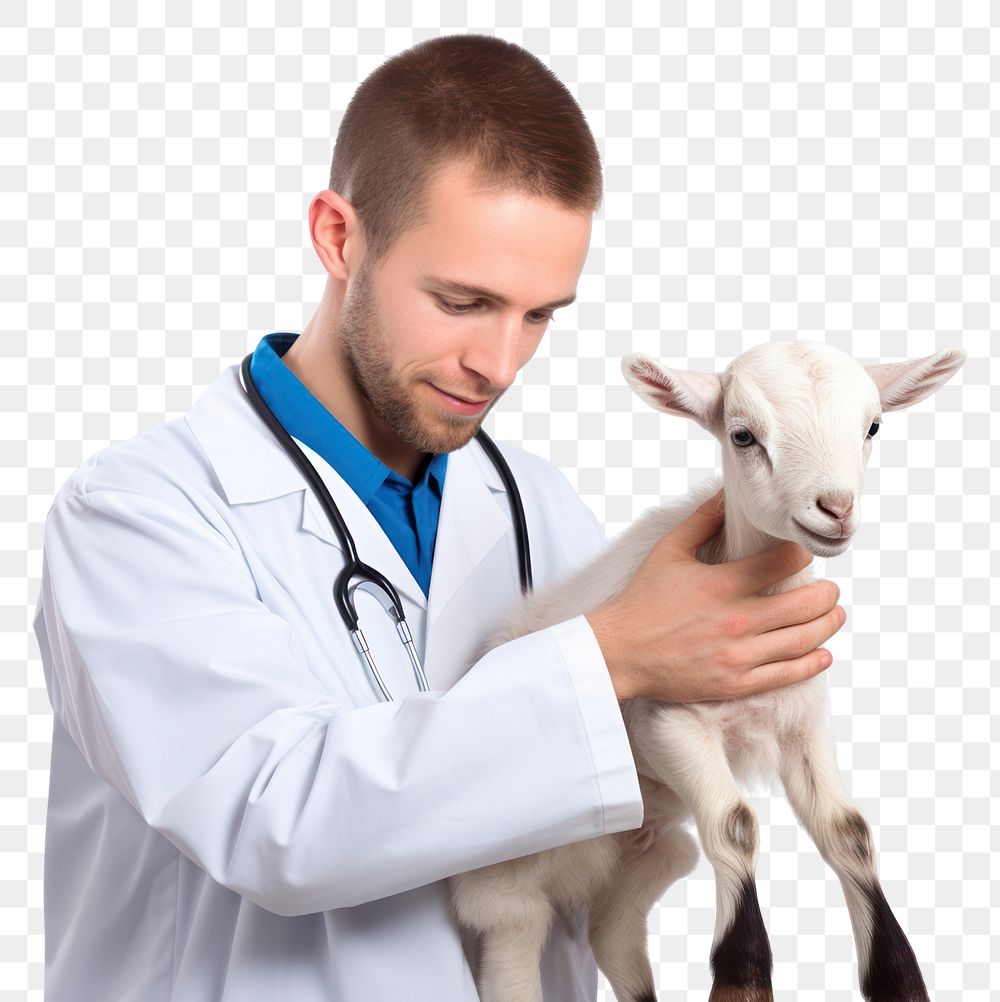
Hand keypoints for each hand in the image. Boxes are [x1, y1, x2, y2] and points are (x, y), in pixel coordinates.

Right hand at [584, 489, 845, 701]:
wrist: (619, 652)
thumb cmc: (641, 600)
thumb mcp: (669, 551)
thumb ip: (703, 520)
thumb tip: (727, 492)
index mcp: (723, 584)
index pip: (785, 562)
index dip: (802, 553)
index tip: (805, 553)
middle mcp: (737, 621)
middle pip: (807, 604)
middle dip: (827, 593)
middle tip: (830, 588)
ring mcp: (739, 656)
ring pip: (804, 640)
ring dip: (827, 625)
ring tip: (835, 615)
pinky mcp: (736, 684)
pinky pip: (787, 674)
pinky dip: (812, 663)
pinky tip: (822, 654)